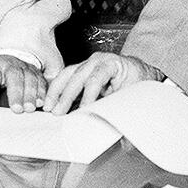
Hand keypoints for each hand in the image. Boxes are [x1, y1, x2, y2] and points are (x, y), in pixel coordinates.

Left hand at [0, 54, 45, 112]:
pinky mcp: (36, 73)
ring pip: (30, 79)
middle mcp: (10, 65)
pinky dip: (42, 92)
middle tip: (16, 110)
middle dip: (16, 93)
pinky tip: (41, 103)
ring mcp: (24, 68)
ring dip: (30, 94)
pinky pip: (41, 81)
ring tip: (29, 109)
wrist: (4, 60)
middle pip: (14, 77)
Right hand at [41, 52, 160, 113]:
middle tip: (58, 112)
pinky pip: (66, 77)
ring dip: (56, 91)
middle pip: (78, 75)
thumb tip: (111, 127)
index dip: (88, 95)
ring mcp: (88, 63)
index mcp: (112, 63)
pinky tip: (51, 101)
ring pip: (67, 74)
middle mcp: (97, 59)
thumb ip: (118, 108)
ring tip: (48, 107)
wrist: (139, 72)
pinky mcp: (81, 69)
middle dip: (66, 95)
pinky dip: (57, 89)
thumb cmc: (136, 83)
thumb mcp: (131, 95)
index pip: (97, 78)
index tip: (82, 110)